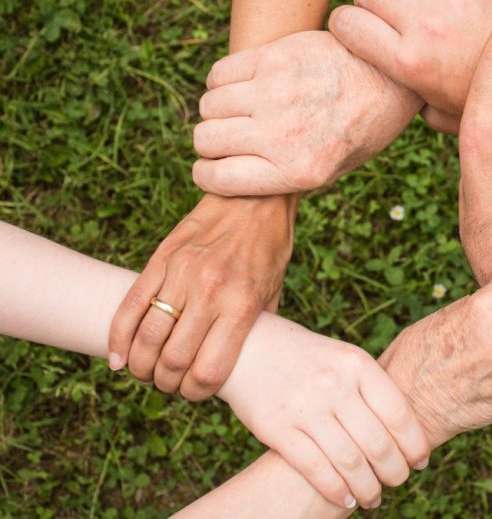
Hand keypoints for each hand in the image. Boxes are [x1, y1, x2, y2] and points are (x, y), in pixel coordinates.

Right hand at [108, 194, 295, 399]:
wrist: (254, 198)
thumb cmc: (269, 250)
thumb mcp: (273, 293)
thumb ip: (254, 330)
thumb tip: (240, 366)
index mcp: (241, 305)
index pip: (208, 371)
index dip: (196, 393)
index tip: (195, 393)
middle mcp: (210, 292)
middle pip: (172, 360)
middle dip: (166, 383)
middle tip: (169, 384)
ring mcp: (181, 274)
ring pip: (147, 337)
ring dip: (141, 366)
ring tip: (146, 372)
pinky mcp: (161, 259)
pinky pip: (130, 305)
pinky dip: (118, 337)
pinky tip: (119, 357)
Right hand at [192, 31, 421, 196]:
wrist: (391, 77)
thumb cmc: (362, 128)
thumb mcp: (333, 170)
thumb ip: (285, 177)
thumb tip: (234, 177)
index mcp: (298, 171)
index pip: (217, 178)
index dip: (207, 174)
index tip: (212, 168)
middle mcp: (282, 134)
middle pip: (206, 139)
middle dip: (211, 143)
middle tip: (230, 137)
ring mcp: (275, 93)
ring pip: (209, 105)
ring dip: (217, 111)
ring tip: (240, 110)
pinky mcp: (274, 57)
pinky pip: (219, 73)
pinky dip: (221, 82)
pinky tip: (244, 85)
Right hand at [218, 314, 429, 509]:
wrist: (248, 346)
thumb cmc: (306, 357)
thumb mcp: (343, 358)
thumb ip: (371, 388)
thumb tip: (407, 431)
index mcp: (356, 363)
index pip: (399, 414)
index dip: (414, 444)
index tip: (420, 461)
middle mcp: (334, 384)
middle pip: (378, 443)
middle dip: (395, 472)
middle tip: (398, 482)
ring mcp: (305, 406)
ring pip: (350, 462)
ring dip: (368, 489)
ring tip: (373, 498)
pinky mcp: (277, 428)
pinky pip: (315, 468)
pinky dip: (336, 491)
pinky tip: (346, 500)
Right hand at [329, 0, 491, 133]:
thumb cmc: (479, 99)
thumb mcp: (436, 114)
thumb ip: (405, 104)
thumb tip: (381, 98)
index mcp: (407, 64)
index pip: (346, 23)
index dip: (344, 23)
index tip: (355, 27)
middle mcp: (425, 27)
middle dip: (372, 0)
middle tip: (390, 13)